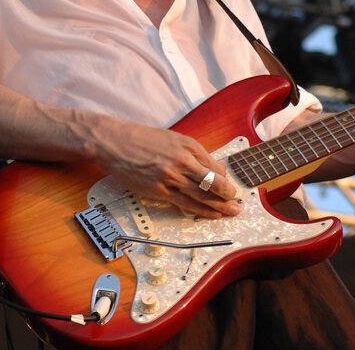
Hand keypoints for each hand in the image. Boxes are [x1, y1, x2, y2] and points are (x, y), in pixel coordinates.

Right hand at [90, 118, 241, 218]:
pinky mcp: (158, 190)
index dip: (226, 180)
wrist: (116, 142)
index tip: (232, 188)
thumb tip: (214, 168)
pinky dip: (201, 210)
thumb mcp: (174, 140)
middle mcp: (183, 161)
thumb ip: (194, 154)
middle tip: (238, 204)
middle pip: (212, 182)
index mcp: (188, 146)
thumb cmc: (143, 140)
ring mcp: (171, 177)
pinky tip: (211, 214)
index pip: (215, 166)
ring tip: (231, 212)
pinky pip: (185, 204)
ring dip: (219, 206)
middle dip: (228, 195)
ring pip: (201, 195)